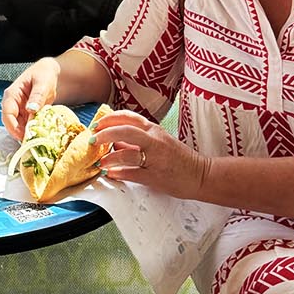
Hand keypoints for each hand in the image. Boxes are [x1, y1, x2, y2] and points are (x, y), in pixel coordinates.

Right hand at [1, 57, 59, 139]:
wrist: (49, 73)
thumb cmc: (43, 74)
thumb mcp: (42, 83)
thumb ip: (37, 95)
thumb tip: (31, 109)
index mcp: (12, 95)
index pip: (7, 113)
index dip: (13, 126)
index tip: (23, 136)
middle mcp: (13, 104)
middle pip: (11, 123)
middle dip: (20, 133)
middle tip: (33, 141)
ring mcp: (19, 110)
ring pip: (19, 127)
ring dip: (27, 134)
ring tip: (39, 140)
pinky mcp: (27, 115)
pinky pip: (27, 126)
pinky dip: (33, 131)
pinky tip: (41, 135)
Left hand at [92, 109, 207, 198]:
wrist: (200, 174)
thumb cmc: (178, 158)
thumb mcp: (158, 141)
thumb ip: (136, 140)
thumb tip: (114, 140)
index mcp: (154, 129)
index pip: (128, 117)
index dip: (108, 119)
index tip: (96, 125)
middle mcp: (154, 140)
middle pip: (125, 131)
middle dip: (104, 134)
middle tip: (93, 139)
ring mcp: (155, 158)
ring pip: (127, 153)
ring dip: (109, 158)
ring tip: (100, 162)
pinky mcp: (155, 176)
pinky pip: (132, 173)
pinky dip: (118, 173)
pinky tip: (111, 174)